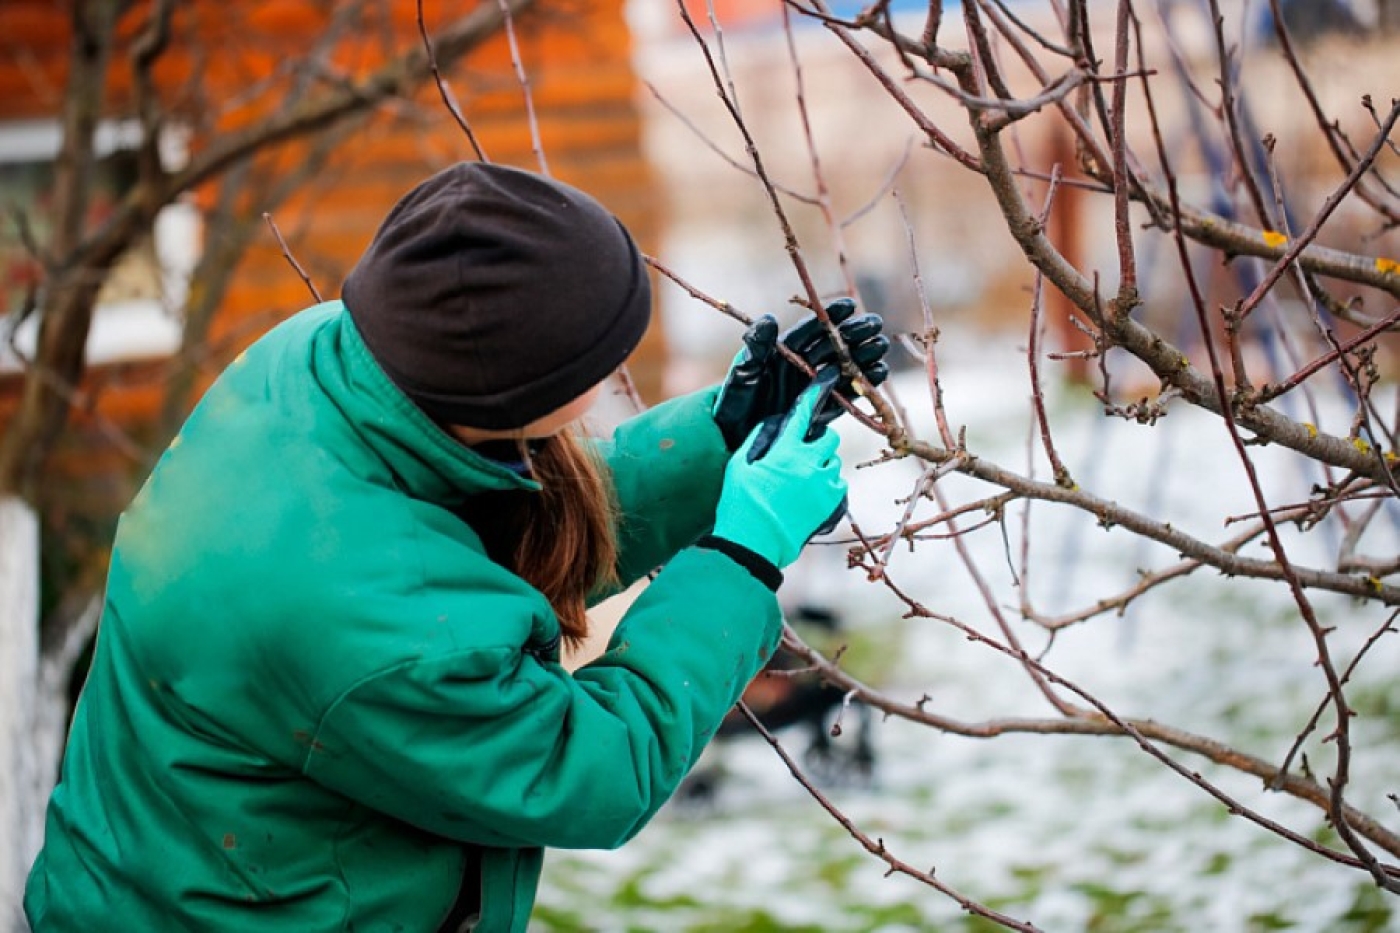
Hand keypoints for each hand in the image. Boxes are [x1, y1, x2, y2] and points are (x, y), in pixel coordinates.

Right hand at [711, 368, 847, 569]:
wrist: (753, 544)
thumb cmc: (740, 504)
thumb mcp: (739, 466)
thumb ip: (757, 440)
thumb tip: (774, 424)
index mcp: (785, 451)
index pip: (803, 414)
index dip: (815, 394)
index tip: (827, 380)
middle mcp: (810, 464)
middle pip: (829, 437)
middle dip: (818, 441)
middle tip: (801, 455)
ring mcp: (824, 485)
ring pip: (833, 462)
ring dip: (821, 466)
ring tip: (800, 483)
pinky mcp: (832, 505)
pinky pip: (838, 486)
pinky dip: (828, 487)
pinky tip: (809, 497)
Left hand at [712, 298, 889, 450]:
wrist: (734, 438)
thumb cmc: (734, 402)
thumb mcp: (743, 372)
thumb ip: (756, 347)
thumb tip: (768, 320)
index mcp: (783, 351)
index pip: (811, 330)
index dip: (830, 317)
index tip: (849, 306)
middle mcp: (801, 366)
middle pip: (833, 345)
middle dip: (855, 334)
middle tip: (875, 325)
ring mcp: (812, 387)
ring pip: (843, 367)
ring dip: (863, 356)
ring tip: (880, 348)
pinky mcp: (820, 409)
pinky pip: (845, 394)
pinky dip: (862, 385)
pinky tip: (878, 374)